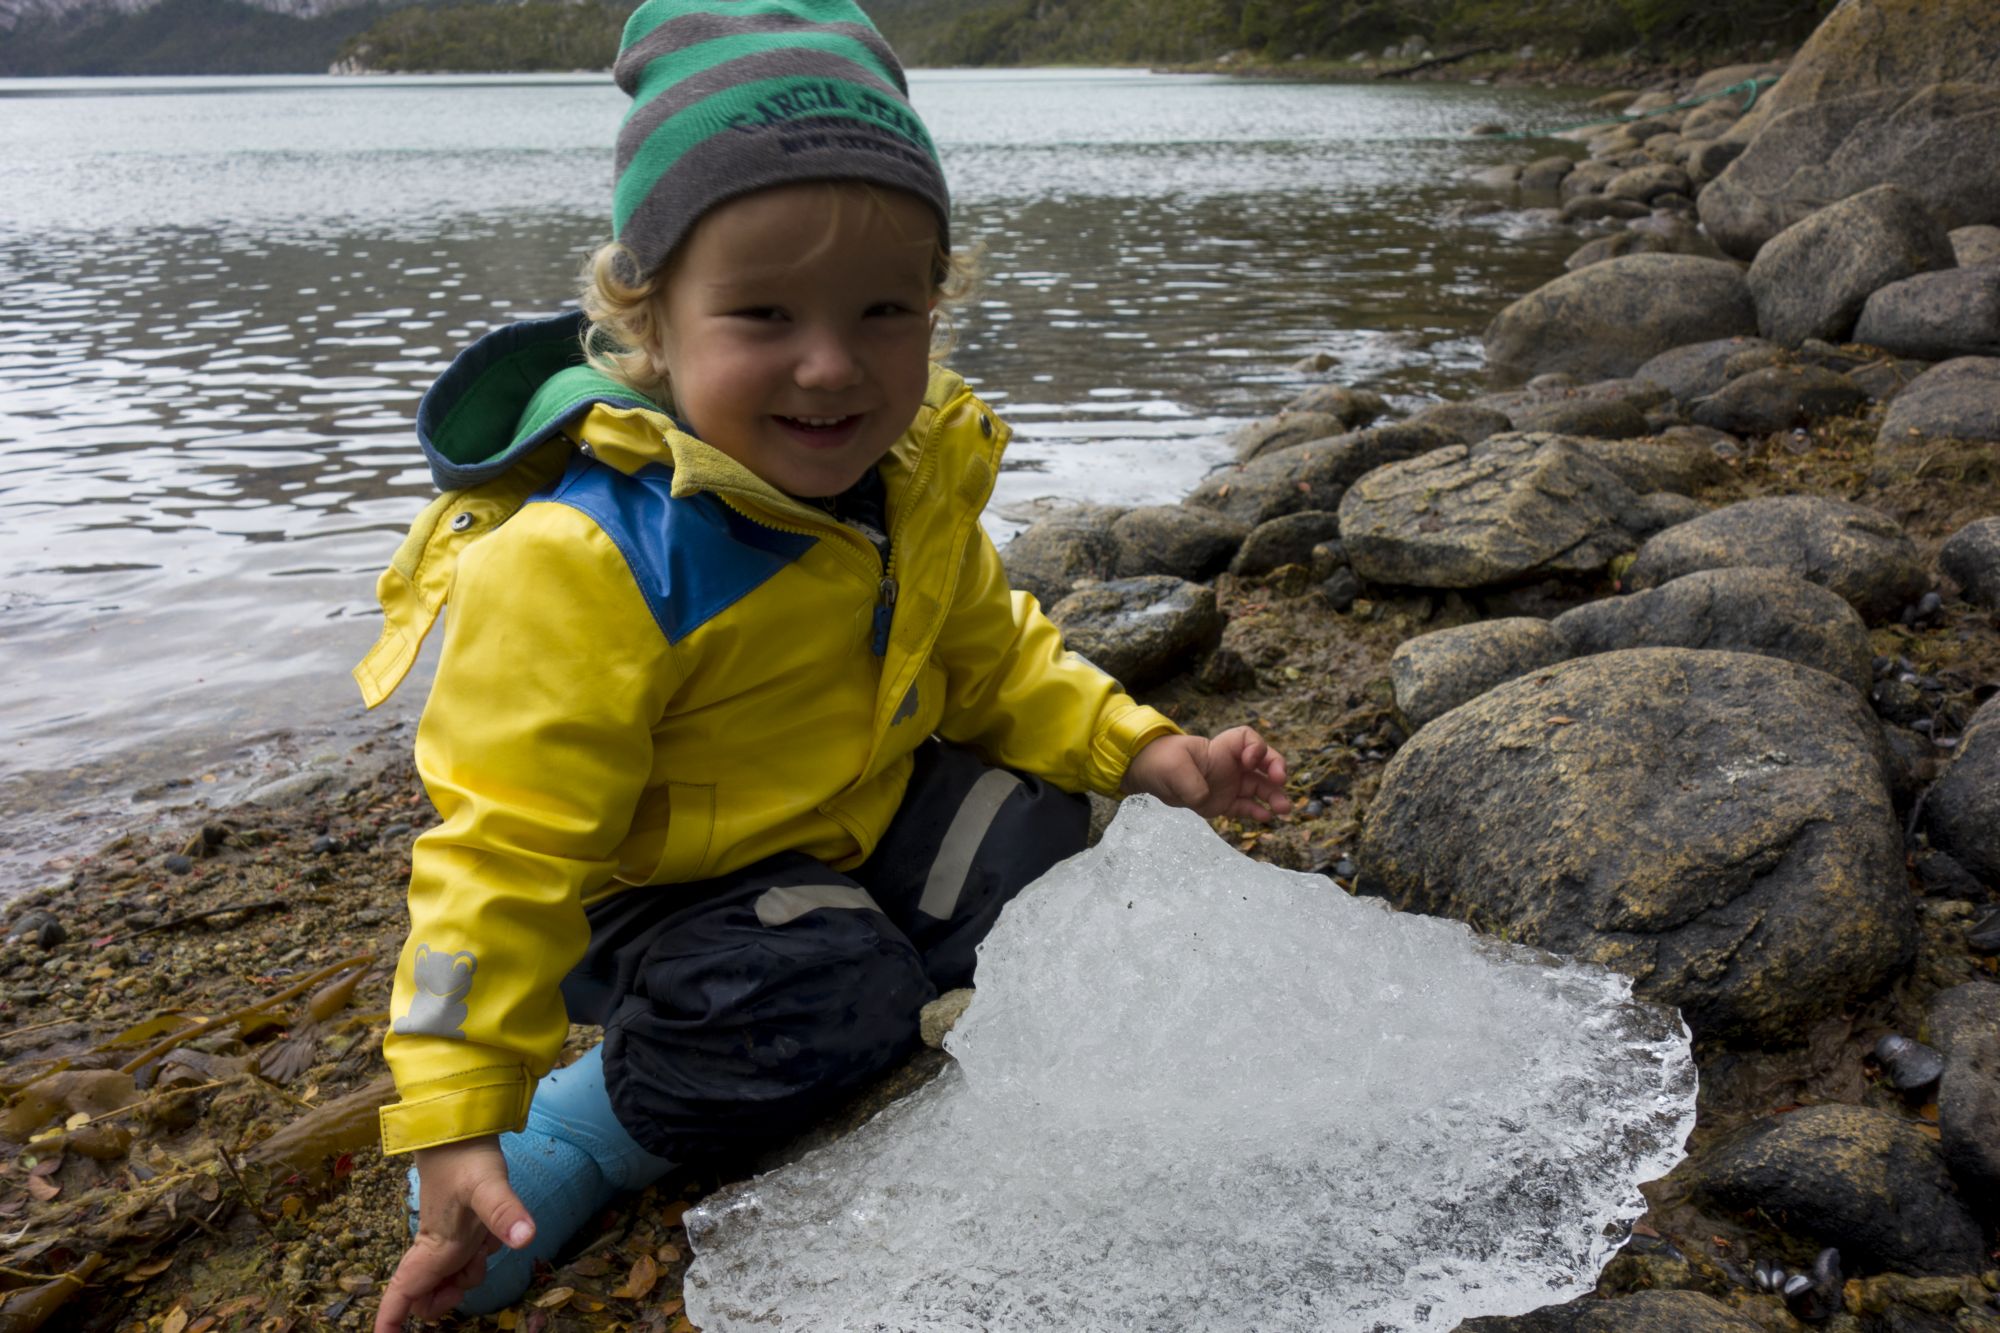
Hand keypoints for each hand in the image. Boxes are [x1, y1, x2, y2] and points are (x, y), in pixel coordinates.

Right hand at [374, 1138, 533, 1331]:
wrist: (460, 1129)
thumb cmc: (467, 1159)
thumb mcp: (490, 1186)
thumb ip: (506, 1213)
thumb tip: (526, 1239)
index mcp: (432, 1250)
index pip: (403, 1294)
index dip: (391, 1322)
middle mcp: (434, 1249)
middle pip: (431, 1296)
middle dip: (449, 1297)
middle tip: (474, 1267)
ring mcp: (445, 1240)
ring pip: (453, 1278)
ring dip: (471, 1272)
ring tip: (486, 1241)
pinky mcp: (459, 1229)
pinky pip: (468, 1257)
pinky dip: (481, 1254)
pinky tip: (490, 1231)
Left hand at [1121, 726, 1291, 821]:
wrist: (1152, 775)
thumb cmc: (1163, 761)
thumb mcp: (1174, 768)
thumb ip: (1191, 783)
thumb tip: (1203, 799)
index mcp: (1222, 748)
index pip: (1250, 740)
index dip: (1257, 748)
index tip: (1249, 761)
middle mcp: (1232, 765)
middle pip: (1264, 763)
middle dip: (1276, 770)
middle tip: (1281, 780)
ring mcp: (1230, 784)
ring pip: (1260, 788)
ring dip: (1274, 796)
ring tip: (1284, 809)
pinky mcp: (1224, 803)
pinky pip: (1245, 807)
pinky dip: (1256, 812)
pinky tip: (1265, 818)